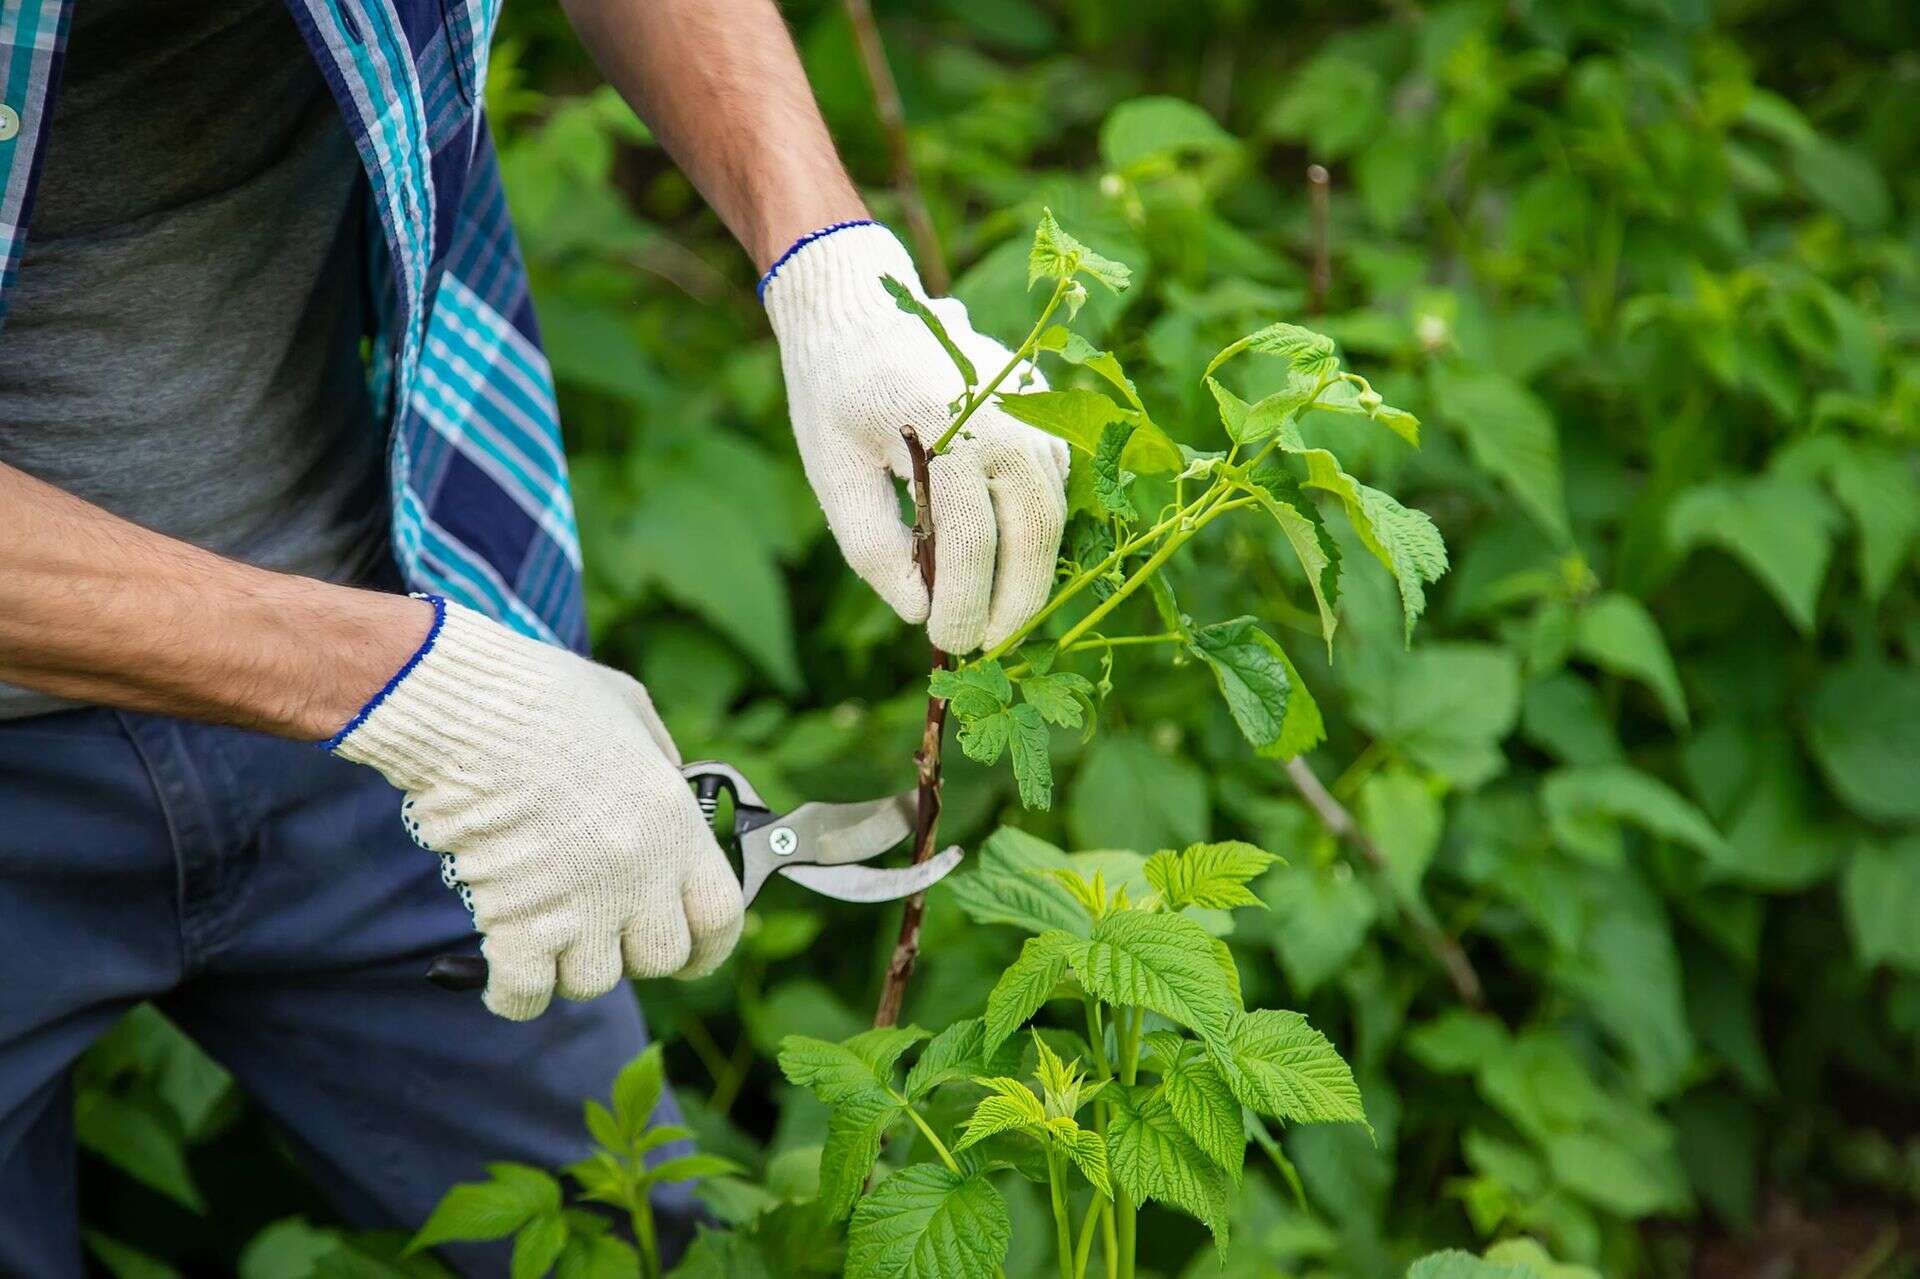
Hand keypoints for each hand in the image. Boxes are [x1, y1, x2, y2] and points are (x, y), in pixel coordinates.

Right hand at [330, 599, 743, 1019]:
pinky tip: (504, 979)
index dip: (708, 945)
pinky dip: (513, 995)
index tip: (692, 953)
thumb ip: (662, 763)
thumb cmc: (548, 697)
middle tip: (602, 926)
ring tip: (548, 933)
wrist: (472, 710)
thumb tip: (671, 790)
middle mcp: (638, 874)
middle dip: (633, 950)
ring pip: (593, 982)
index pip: (720, 919)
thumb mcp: (633, 712)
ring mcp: (580, 904)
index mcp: (675, 825)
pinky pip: (525, 995)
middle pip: (659, 959)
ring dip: (572, 967)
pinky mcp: (516, 922)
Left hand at [764, 223, 1069, 653]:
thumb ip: (874, 547)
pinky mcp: (1042, 404)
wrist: (861, 305)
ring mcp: (1031, 403)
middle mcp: (1003, 411)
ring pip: (1053, 509)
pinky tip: (1006, 557)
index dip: (962, 604)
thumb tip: (921, 611)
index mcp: (943, 422)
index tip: (946, 644)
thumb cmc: (836, 393)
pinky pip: (1055, 481)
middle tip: (989, 646)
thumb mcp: (833, 474)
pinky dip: (1037, 527)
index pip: (969, 540)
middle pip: (1033, 529)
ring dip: (1033, 570)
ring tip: (999, 614)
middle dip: (1016, 601)